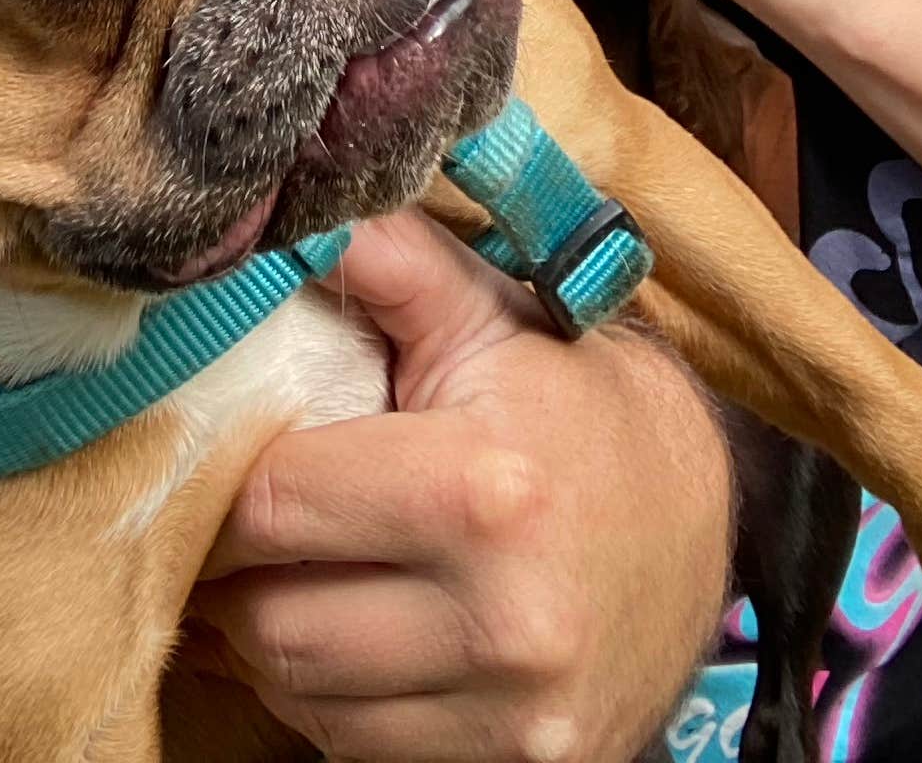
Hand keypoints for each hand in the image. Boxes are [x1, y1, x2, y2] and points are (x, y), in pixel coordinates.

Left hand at [189, 212, 729, 759]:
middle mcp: (505, 615)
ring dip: (269, 645)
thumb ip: (389, 262)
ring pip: (304, 698)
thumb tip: (292, 213)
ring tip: (280, 580)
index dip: (225, 484)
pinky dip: (329, 703)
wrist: (702, 524)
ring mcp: (516, 709)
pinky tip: (347, 639)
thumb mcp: (491, 314)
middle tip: (233, 531)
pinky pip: (359, 749)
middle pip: (274, 622)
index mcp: (484, 489)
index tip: (219, 462)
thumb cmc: (573, 404)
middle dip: (235, 575)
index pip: (275, 505)